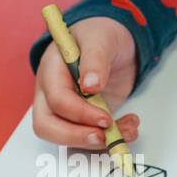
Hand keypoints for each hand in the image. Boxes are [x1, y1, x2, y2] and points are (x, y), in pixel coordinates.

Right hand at [33, 16, 138, 147]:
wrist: (114, 41)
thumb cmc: (100, 34)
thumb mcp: (100, 39)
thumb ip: (95, 59)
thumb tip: (90, 85)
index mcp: (51, 71)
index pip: (56, 100)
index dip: (79, 113)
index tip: (105, 118)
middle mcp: (52, 93)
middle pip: (47, 126)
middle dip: (76, 137)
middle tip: (103, 137)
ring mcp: (67, 109)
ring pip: (67, 138)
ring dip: (98, 142)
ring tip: (128, 130)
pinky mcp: (84, 119)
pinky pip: (89, 138)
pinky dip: (110, 139)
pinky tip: (129, 127)